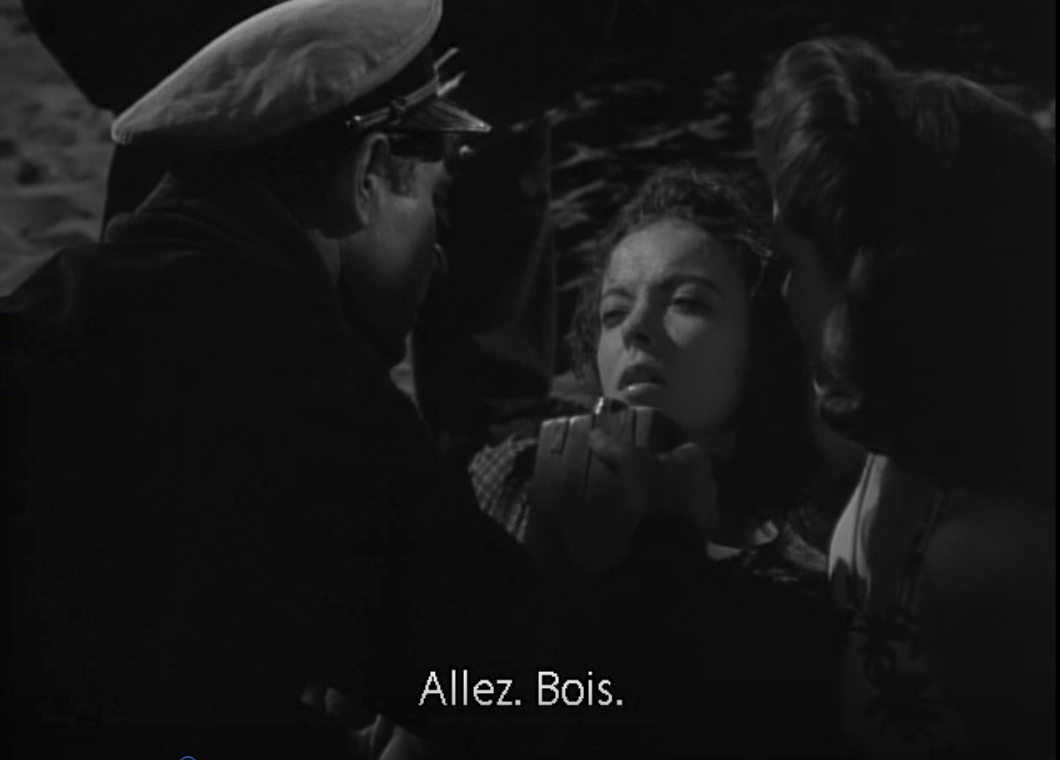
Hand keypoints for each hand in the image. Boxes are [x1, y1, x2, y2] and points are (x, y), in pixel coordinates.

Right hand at [588, 428, 717, 538]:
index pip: (683, 447)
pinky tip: (653, 520)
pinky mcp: (700, 530)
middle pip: (685, 472)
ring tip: (644, 500)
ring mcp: (707, 508)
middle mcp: (709, 480)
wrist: (668, 540)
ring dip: (670, 497)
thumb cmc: (656, 491)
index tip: (646, 458)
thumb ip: (614, 447)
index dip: (665, 451)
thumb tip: (594, 433)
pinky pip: (682, 517)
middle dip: (667, 475)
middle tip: (642, 478)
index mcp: (698, 459)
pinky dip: (671, 517)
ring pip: (685, 496)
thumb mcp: (631, 463)